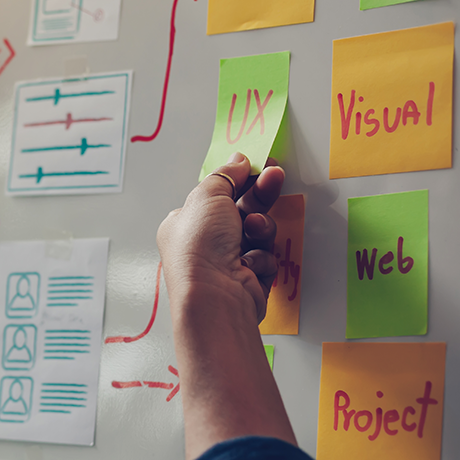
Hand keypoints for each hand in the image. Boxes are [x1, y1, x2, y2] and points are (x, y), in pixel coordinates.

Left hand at [157, 153, 283, 322]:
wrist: (216, 297)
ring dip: (260, 228)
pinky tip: (251, 263)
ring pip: (257, 234)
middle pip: (240, 211)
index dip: (237, 181)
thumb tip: (237, 162)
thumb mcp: (207, 197)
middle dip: (259, 195)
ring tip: (254, 231)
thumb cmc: (200, 249)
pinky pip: (265, 258)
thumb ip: (224, 176)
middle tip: (275, 177)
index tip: (258, 167)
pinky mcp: (247, 281)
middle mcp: (202, 245)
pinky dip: (262, 258)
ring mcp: (226, 264)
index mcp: (184, 225)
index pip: (215, 197)